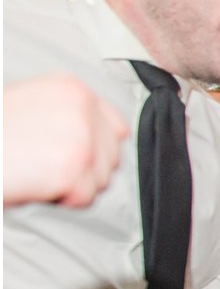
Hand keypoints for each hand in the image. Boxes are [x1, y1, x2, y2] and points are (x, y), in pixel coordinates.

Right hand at [4, 74, 127, 207]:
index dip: (96, 150)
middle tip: (40, 165)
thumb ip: (72, 116)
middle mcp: (82, 106)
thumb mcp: (31, 107)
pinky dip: (60, 200)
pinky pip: (83, 197)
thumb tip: (118, 134)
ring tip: (34, 170)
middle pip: (111, 158)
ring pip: (100, 180)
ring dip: (71, 186)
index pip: (116, 127)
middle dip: (83, 171)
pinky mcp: (72, 166)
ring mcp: (81, 135)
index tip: (70, 156)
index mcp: (72, 88)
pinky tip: (33, 182)